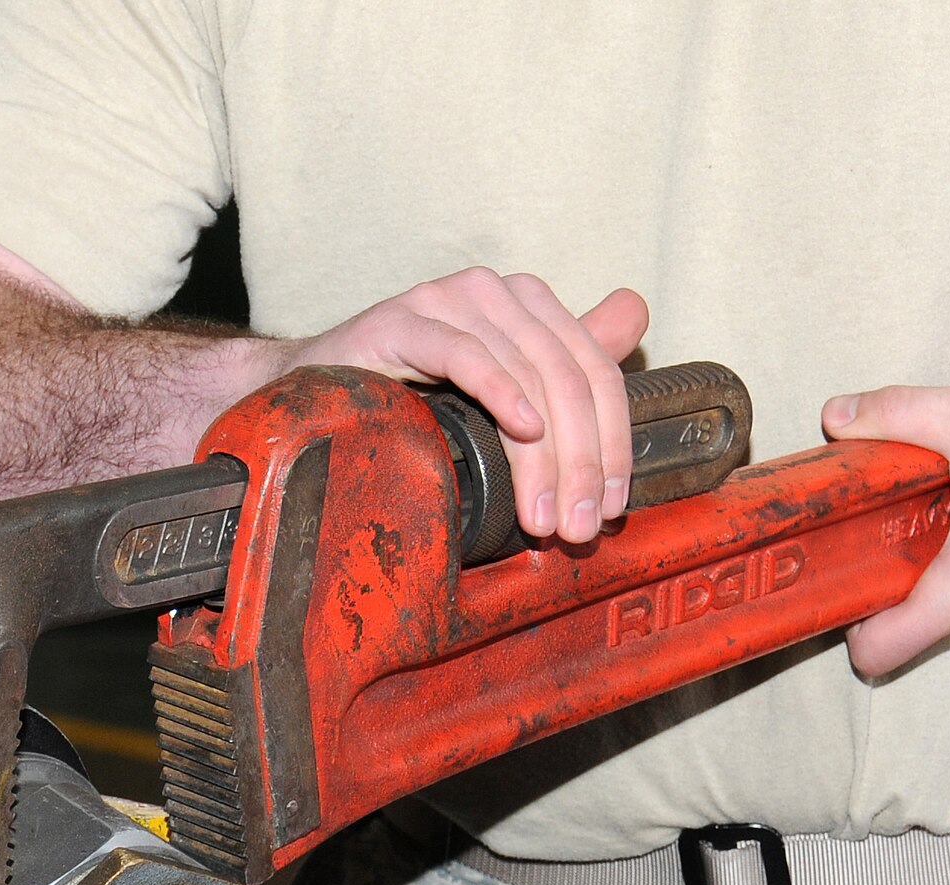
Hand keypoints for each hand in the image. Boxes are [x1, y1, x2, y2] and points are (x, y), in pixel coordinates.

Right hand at [271, 269, 647, 541]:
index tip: (608, 507)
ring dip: (541, 454)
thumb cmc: (407, 400)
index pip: (594, 369)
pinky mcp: (401, 319)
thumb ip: (567, 360)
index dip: (613, 441)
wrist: (312, 398)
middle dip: (580, 461)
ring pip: (523, 372)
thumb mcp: (500, 391)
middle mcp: (494, 292)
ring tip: (541, 514)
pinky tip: (521, 428)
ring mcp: (447, 300)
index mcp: (528, 306)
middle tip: (577, 526)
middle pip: (567, 375)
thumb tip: (636, 316)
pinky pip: (463, 353)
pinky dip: (498, 390)